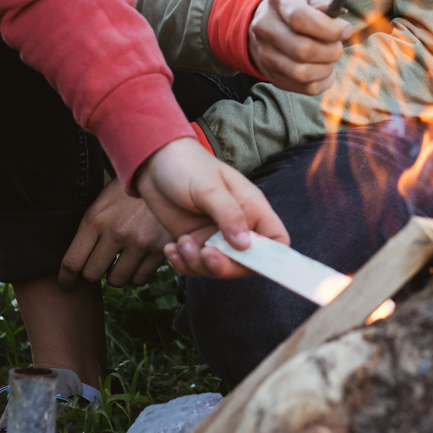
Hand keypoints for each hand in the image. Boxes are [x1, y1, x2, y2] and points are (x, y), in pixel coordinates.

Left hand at [60, 175, 171, 287]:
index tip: (66, 284)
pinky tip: (136, 261)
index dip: (65, 279)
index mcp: (96, 219)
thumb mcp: (102, 200)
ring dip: (115, 275)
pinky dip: (135, 275)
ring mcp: (140, 242)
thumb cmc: (128, 188)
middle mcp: (116, 232)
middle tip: (98, 265)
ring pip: (117, 280)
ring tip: (119, 261)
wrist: (165, 173)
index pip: (72, 262)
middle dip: (92, 273)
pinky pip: (140, 279)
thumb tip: (73, 260)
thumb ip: (89, 228)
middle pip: (92, 275)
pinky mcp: (161, 249)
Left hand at [132, 137, 289, 278]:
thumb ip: (229, 214)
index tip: (248, 260)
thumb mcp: (209, 188)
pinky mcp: (195, 242)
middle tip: (205, 254)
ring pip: (218, 269)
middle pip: (246, 263)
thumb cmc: (189, 166)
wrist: (155, 163)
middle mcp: (238, 226)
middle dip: (225, 266)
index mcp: (252, 208)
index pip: (277, 240)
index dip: (272, 257)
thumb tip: (245, 245)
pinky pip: (195, 266)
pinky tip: (170, 248)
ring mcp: (215, 237)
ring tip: (182, 242)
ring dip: (197, 264)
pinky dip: (183, 264)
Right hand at [248, 0, 351, 94]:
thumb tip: (336, 22)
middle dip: (331, 51)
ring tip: (330, 56)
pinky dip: (323, 81)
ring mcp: (265, 54)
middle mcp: (265, 28)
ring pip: (302, 73)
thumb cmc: (299, 3)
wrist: (269, 20)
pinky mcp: (272, 75)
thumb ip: (324, 3)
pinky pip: (304, 88)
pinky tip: (324, 68)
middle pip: (302, 50)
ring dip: (327, 68)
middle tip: (338, 45)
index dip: (329, 28)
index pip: (300, 18)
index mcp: (279, 1)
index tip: (345, 30)